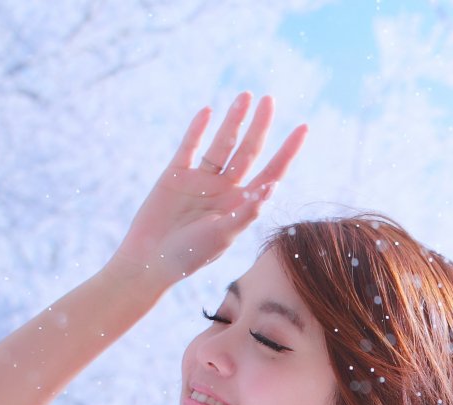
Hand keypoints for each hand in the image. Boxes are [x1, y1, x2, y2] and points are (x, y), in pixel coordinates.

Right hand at [108, 92, 306, 284]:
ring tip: (245, 97)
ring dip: (233, 121)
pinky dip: (197, 130)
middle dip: (260, 126)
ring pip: (222, 144)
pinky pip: (190, 146)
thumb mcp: (223, 236)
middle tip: (270, 100)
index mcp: (242, 204)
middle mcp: (225, 188)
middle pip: (249, 151)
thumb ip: (246, 212)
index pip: (271, 172)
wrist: (150, 259)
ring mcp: (201, 179)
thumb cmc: (190, 255)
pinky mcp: (176, 173)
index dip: (287, 151)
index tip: (303, 127)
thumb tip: (272, 187)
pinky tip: (208, 112)